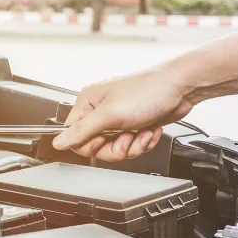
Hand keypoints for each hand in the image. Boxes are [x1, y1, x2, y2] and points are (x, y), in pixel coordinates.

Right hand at [51, 64, 194, 161]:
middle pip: (95, 146)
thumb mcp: (109, 115)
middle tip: (126, 138)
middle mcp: (100, 110)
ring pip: (114, 149)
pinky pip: (131, 146)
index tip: (104, 140)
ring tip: (142, 133)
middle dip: (115, 148)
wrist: (181, 88)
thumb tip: (57, 142)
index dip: (89, 144)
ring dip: (132, 146)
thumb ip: (81, 131)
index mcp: (88, 102)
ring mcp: (118, 119)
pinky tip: (150, 131)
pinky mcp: (133, 125)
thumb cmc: (148, 91)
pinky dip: (142, 142)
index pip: (74, 136)